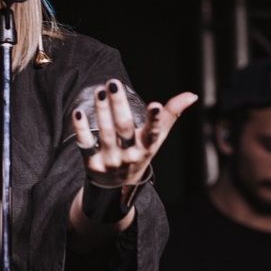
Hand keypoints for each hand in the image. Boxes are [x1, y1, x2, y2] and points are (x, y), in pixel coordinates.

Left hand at [72, 78, 197, 186]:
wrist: (116, 187)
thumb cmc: (139, 152)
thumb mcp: (157, 138)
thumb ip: (172, 114)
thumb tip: (192, 95)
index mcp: (147, 146)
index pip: (153, 132)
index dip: (155, 119)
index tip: (155, 105)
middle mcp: (130, 155)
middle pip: (124, 128)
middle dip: (119, 105)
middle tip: (113, 83)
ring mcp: (111, 160)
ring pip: (106, 133)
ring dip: (101, 111)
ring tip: (98, 90)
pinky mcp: (93, 164)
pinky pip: (86, 144)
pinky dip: (81, 129)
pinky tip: (78, 112)